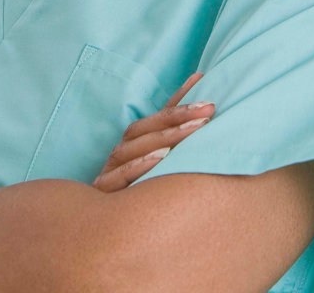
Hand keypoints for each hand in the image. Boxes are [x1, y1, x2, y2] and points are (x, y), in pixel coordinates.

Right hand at [92, 71, 214, 192]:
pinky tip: (161, 158)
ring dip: (162, 138)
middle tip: (207, 112)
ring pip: (133, 149)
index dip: (182, 106)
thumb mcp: (163, 157)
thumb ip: (179, 123)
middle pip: (145, 129)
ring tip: (190, 131)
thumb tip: (200, 79)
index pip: (158, 118)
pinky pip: (120, 177)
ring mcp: (110, 172)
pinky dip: (139, 166)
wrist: (110, 234)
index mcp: (135, 143)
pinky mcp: (104, 193)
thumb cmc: (142, 189)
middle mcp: (121, 153)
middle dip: (177, 118)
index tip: (210, 101)